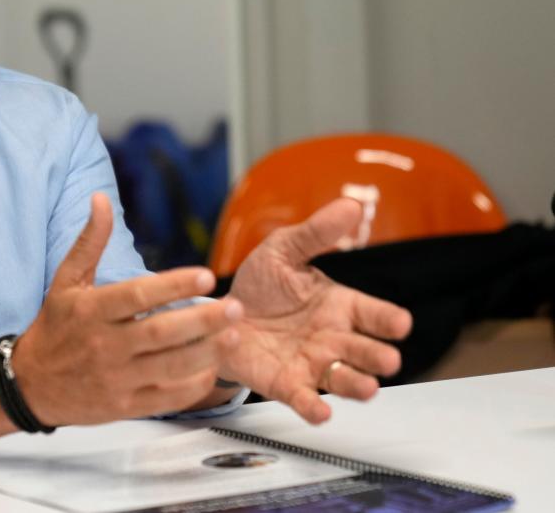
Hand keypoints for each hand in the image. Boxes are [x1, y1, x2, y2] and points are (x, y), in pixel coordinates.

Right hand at [11, 193, 242, 427]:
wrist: (31, 384)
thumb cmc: (55, 327)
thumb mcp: (66, 280)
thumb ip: (90, 241)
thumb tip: (101, 199)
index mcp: (92, 310)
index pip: (138, 295)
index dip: (174, 285)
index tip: (206, 275)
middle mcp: (105, 345)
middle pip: (162, 333)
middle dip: (203, 320)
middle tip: (236, 307)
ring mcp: (116, 379)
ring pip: (170, 367)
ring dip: (207, 352)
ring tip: (236, 336)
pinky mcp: (124, 406)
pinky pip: (166, 398)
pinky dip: (193, 385)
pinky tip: (214, 368)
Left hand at [222, 198, 412, 423]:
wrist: (220, 312)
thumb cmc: (262, 284)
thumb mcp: (283, 250)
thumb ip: (316, 233)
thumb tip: (351, 205)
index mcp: (339, 306)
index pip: (374, 314)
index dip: (389, 319)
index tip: (400, 323)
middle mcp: (333, 339)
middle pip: (365, 351)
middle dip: (378, 356)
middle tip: (388, 359)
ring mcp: (311, 364)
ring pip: (343, 379)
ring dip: (357, 385)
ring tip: (369, 388)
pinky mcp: (285, 384)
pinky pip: (303, 399)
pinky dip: (314, 409)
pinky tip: (322, 414)